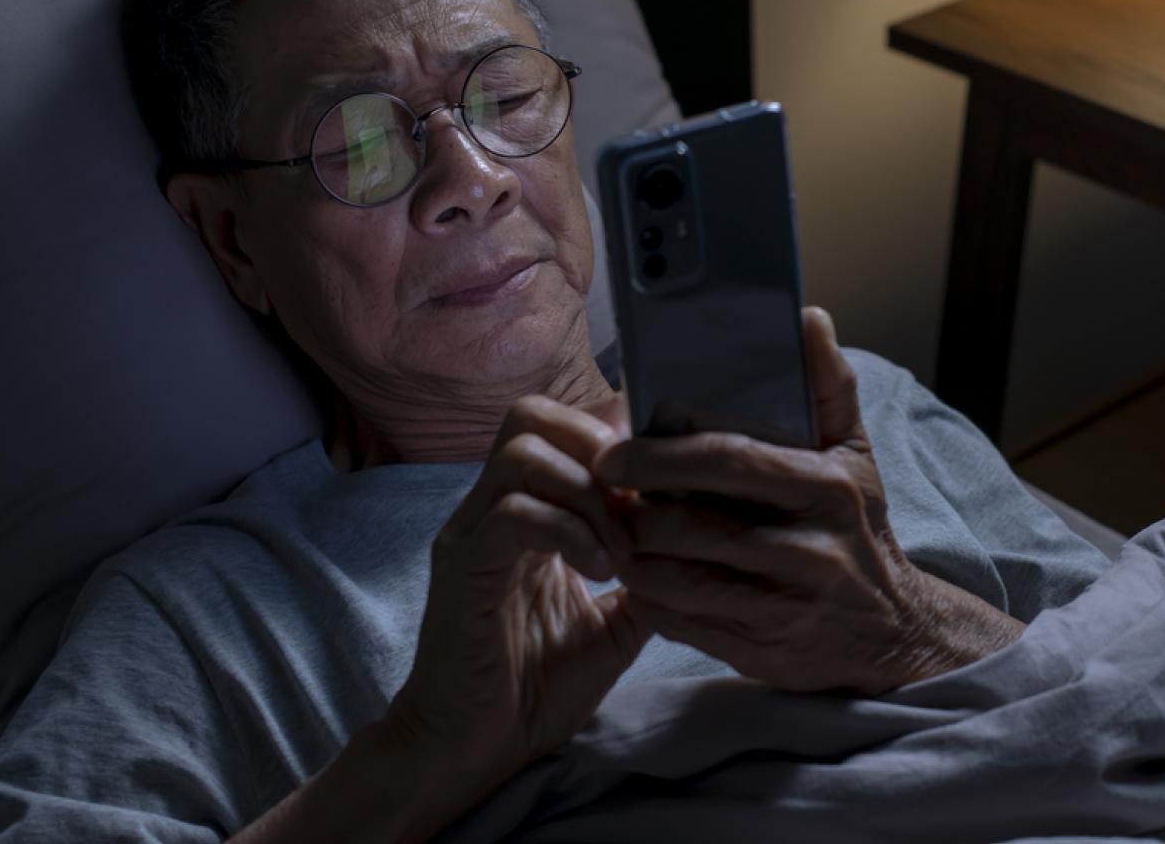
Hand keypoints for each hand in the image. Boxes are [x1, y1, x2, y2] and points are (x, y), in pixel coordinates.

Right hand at [383, 395, 649, 815]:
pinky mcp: (461, 564)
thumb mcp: (617, 622)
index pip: (563, 425)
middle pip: (532, 414)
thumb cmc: (538, 686)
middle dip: (598, 444)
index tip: (663, 483)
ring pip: (523, 451)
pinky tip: (598, 570)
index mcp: (529, 511)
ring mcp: (472, 531)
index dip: (618, 438)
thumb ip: (650, 573)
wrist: (478, 749)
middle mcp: (493, 507)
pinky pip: (512, 510)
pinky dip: (567, 529)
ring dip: (589, 491)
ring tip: (621, 548)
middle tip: (639, 504)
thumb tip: (703, 539)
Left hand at [594, 307, 1024, 695]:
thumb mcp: (854, 454)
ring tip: (620, 533)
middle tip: (609, 497)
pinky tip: (645, 577)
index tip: (613, 452)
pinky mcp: (762, 651)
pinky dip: (650, 599)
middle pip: (691, 526)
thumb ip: (827, 384)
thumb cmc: (858, 528)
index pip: (729, 461)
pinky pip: (680, 624)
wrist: (894, 633)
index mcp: (827, 488)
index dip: (661, 456)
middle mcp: (810, 549)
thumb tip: (806, 317)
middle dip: (637, 511)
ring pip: (677, 580)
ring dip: (635, 557)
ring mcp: (786, 607)